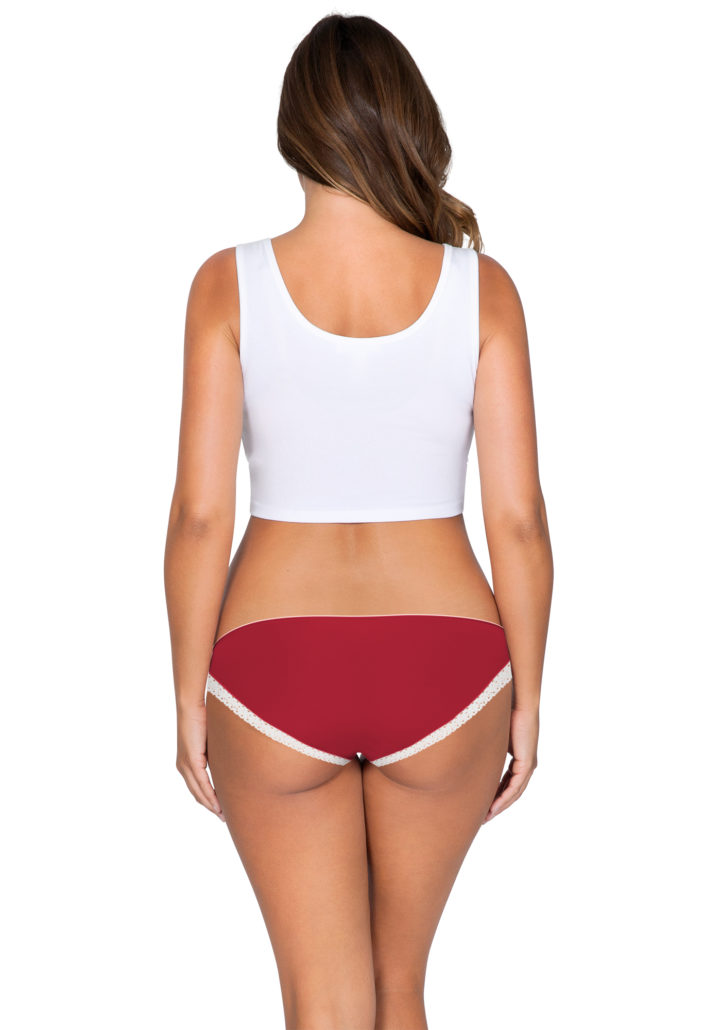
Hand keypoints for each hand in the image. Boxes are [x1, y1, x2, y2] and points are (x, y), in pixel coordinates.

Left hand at [176, 702, 225, 821]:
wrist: (191, 705)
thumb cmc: (203, 717)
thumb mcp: (212, 740)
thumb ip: (218, 753)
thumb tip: (232, 758)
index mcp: (186, 762)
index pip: (197, 787)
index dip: (208, 800)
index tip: (221, 810)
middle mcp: (182, 766)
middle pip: (197, 794)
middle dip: (211, 807)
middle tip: (224, 818)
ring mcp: (185, 765)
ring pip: (199, 792)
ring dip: (211, 805)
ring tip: (223, 815)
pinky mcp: (191, 760)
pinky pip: (201, 783)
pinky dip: (210, 796)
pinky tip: (218, 804)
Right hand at [483, 705, 538, 822]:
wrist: (520, 701)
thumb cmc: (505, 710)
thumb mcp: (493, 732)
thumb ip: (484, 742)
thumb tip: (464, 740)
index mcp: (520, 756)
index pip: (507, 781)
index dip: (495, 794)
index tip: (482, 803)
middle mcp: (526, 763)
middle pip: (511, 791)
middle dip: (496, 805)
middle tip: (483, 817)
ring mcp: (528, 765)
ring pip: (514, 793)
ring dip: (500, 806)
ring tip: (486, 817)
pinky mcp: (527, 764)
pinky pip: (515, 788)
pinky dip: (504, 799)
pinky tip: (494, 808)